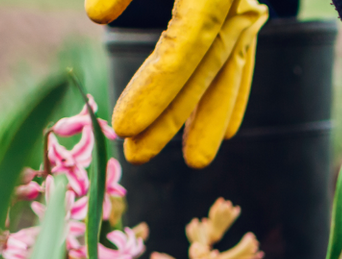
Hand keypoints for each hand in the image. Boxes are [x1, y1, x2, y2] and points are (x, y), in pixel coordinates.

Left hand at [96, 0, 267, 167]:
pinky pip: (241, 60)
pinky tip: (230, 132)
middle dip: (171, 118)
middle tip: (137, 157)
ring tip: (194, 161)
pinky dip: (234, 95)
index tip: (124, 128)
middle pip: (204, 71)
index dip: (155, 92)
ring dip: (209, 119)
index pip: (183, 50)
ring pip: (226, 71)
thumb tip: (97, 16)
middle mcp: (235, 5)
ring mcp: (244, 9)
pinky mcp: (244, 10)